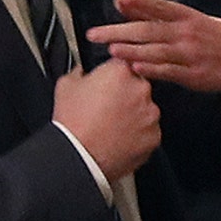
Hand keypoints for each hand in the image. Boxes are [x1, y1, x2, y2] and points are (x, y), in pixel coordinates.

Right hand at [51, 60, 159, 181]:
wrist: (78, 158)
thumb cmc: (72, 124)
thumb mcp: (66, 85)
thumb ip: (79, 71)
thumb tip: (82, 71)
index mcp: (121, 72)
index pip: (125, 63)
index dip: (116, 74)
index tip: (109, 83)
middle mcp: (141, 89)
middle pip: (138, 86)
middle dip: (126, 95)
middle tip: (108, 108)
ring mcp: (150, 114)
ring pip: (145, 110)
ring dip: (134, 115)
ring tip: (112, 126)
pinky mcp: (154, 136)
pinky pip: (148, 131)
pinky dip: (138, 135)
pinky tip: (120, 138)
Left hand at [87, 0, 220, 93]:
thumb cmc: (216, 36)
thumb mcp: (193, 20)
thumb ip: (161, 14)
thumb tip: (127, 2)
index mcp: (188, 16)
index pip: (159, 6)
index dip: (139, 2)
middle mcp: (188, 33)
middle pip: (150, 30)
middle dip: (120, 31)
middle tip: (95, 33)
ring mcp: (191, 54)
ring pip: (157, 51)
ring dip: (132, 50)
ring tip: (111, 50)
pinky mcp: (194, 75)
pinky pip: (169, 72)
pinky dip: (152, 70)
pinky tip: (135, 68)